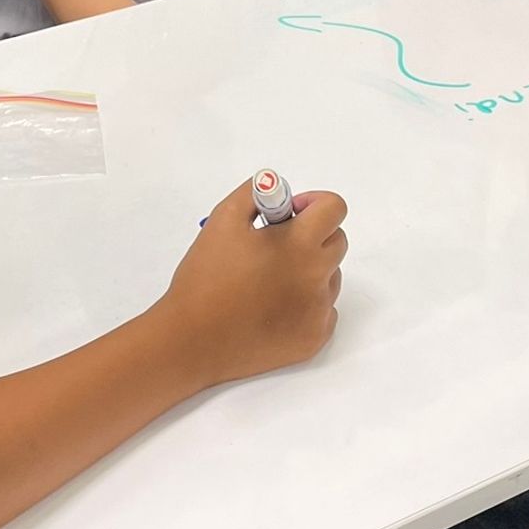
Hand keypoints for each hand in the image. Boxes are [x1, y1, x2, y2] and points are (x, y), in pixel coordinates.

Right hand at [154, 180, 348, 385]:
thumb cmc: (205, 277)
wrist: (193, 339)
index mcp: (300, 245)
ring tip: (267, 282)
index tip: (289, 214)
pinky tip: (272, 309)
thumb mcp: (222, 220)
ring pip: (330, 277)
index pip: (335, 208)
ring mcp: (319, 312)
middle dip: (311, 236)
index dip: (313, 204)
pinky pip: (323, 310)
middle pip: (336, 242)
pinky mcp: (314, 338)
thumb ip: (256, 194)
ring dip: (309, 271)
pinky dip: (305, 304)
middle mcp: (318, 277)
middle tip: (274, 247)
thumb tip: (276, 188)